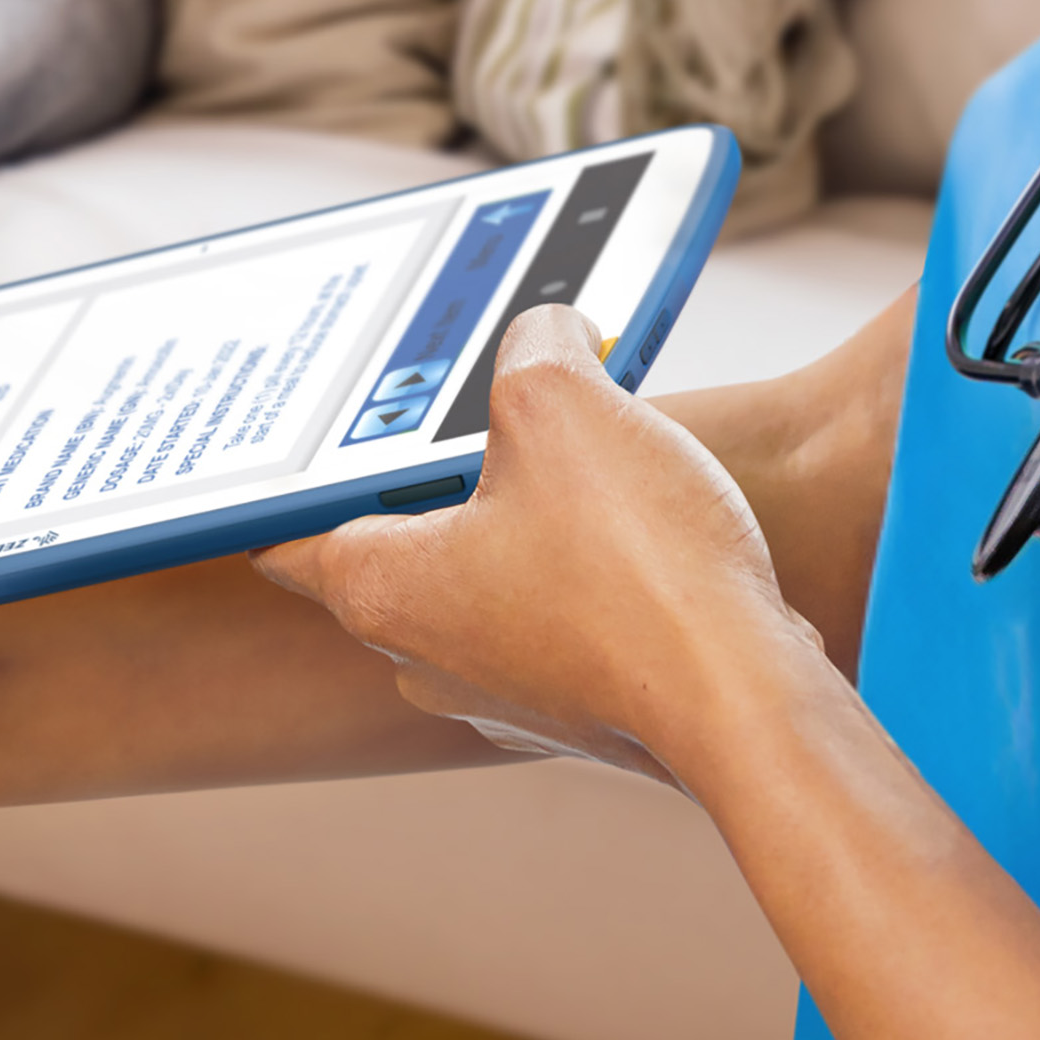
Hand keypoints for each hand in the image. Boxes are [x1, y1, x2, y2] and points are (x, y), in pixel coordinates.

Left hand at [251, 303, 828, 788]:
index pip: (288, 528)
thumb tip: (545, 335)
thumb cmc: (639, 569)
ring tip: (574, 451)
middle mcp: (424, 657)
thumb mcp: (563, 401)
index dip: (295, 471)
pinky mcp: (577, 705)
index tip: (308, 433)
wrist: (751, 695)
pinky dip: (580, 568)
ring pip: (484, 576)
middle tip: (477, 411)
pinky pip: (556, 615)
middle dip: (436, 472)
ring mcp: (502, 690)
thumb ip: (531, 346)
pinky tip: (632, 522)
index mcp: (379, 589)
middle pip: (396, 540)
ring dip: (520, 514)